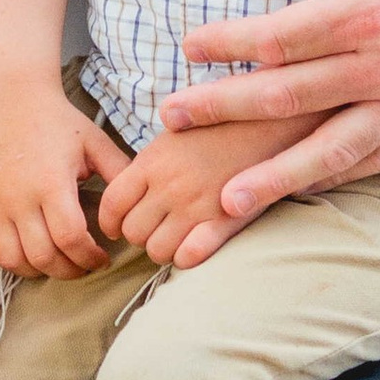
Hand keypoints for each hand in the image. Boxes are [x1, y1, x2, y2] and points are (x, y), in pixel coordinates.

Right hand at [0, 81, 126, 280]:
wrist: (12, 99)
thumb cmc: (57, 122)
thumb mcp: (96, 143)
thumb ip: (120, 174)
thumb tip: (136, 209)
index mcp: (50, 183)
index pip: (70, 239)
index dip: (89, 257)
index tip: (101, 257)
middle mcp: (18, 198)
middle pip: (42, 256)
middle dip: (68, 270)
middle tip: (82, 265)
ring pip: (11, 259)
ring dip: (37, 269)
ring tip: (55, 262)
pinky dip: (6, 258)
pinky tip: (25, 251)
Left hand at [94, 114, 289, 268]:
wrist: (270, 121)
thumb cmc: (220, 126)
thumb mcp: (176, 131)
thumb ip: (149, 160)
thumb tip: (123, 181)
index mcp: (153, 162)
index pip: (112, 204)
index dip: (109, 222)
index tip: (115, 227)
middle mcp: (170, 186)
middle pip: (132, 232)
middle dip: (138, 235)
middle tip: (152, 229)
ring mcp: (197, 206)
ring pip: (157, 250)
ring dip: (162, 249)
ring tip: (173, 238)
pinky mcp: (225, 221)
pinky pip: (189, 256)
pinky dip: (185, 258)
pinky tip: (192, 247)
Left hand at [157, 0, 379, 219]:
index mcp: (375, 8)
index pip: (282, 36)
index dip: (229, 44)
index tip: (188, 46)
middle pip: (290, 97)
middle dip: (224, 110)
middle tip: (170, 119)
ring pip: (333, 149)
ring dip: (275, 177)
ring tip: (224, 202)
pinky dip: (337, 177)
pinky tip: (301, 189)